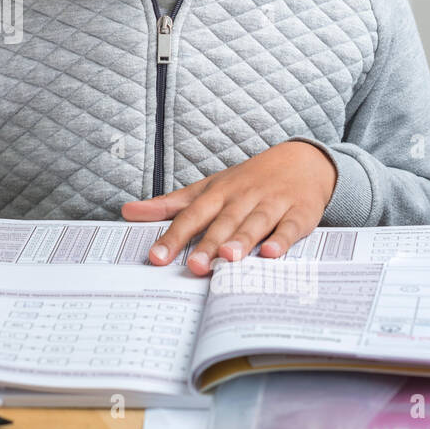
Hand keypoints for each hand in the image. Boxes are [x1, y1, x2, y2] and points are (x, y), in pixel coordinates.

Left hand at [122, 141, 336, 275]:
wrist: (302, 161)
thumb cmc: (247, 181)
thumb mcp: (207, 188)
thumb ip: (169, 205)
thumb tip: (127, 212)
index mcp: (217, 194)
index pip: (190, 216)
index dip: (173, 237)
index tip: (156, 258)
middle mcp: (242, 198)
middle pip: (222, 223)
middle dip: (208, 244)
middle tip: (195, 267)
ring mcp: (272, 204)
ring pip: (255, 223)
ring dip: (242, 241)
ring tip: (229, 258)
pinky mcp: (299, 213)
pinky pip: (290, 228)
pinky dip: (282, 240)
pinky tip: (271, 254)